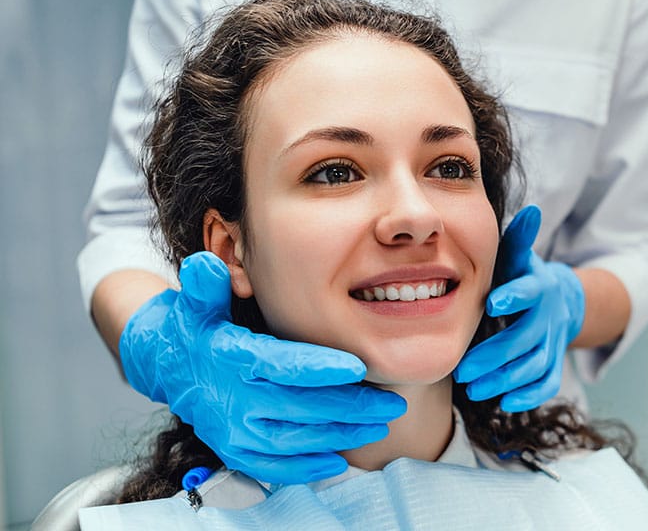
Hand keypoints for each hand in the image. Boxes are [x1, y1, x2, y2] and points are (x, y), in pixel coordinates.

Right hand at [120, 251, 406, 483]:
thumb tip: (205, 264)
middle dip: (351, 407)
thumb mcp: (198, 301)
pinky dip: (306, 467)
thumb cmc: (198, 327)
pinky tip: (340, 459)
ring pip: (293, 440)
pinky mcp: (233, 451)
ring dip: (340, 436)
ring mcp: (231, 430)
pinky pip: (272, 467)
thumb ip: (207, 285)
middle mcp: (230, 398)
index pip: (280, 364)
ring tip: (380, 424)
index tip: (360, 366)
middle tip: (394, 403)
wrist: (168, 366)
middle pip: (299, 407)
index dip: (320, 367)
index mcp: (230, 357)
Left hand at [454, 205, 584, 411]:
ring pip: (535, 365)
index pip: (529, 291)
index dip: (514, 297)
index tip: (492, 304)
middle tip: (464, 370)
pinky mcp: (553, 363)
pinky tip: (505, 403)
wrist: (558, 302)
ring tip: (474, 388)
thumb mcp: (519, 257)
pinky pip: (548, 383)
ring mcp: (552, 342)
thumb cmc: (522, 279)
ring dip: (506, 379)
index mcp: (537, 287)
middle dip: (496, 355)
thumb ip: (518, 239)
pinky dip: (530, 395)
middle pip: (527, 337)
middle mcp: (548, 317)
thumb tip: (530, 209)